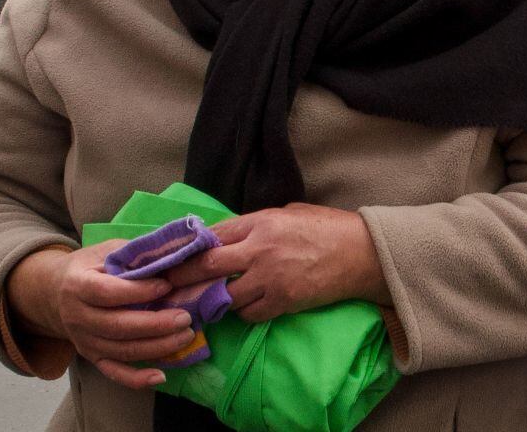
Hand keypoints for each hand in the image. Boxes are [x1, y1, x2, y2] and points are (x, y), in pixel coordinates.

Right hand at [8, 244, 194, 390]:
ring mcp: (83, 340)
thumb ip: (135, 254)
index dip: (137, 292)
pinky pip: (114, 372)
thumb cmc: (90, 266)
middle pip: (117, 326)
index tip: (166, 286)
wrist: (54, 292)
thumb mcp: (107, 251)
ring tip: (186, 336)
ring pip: (121, 350)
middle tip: (185, 317)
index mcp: (78, 285)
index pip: (107, 293)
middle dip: (155, 324)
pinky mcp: (92, 356)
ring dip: (156, 347)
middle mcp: (77, 316)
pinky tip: (161, 376)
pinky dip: (136, 379)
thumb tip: (174, 253)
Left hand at [164, 204, 382, 323]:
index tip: (170, 257)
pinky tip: (244, 308)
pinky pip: (250, 313)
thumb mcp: (290, 212)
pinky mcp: (283, 301)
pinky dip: (243, 312)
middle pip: (207, 266)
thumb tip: (230, 236)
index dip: (188, 247)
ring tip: (203, 303)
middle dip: (181, 277)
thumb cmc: (328, 227)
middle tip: (164, 286)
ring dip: (213, 300)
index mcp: (261, 222)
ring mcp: (271, 278)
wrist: (362, 253)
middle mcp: (260, 249)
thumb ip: (258, 224)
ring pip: (224, 296)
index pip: (213, 235)